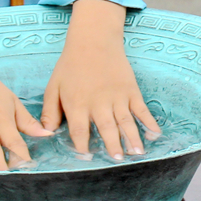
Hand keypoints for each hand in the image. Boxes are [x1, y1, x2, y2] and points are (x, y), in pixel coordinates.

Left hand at [41, 0, 160, 158]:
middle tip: (117, 160)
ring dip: (132, 138)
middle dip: (112, 145)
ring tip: (137, 154)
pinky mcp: (130, 89)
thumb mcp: (54, 86)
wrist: (93, 40)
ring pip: (125, 121)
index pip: (80, 131)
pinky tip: (155, 134)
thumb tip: (45, 134)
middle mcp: (98, 102)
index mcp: (77, 103)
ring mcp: (116, 96)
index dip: (82, 147)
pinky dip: (149, 121)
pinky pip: (141, 109)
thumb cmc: (70, 65)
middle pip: (106, 128)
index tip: (87, 159)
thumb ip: (50, 111)